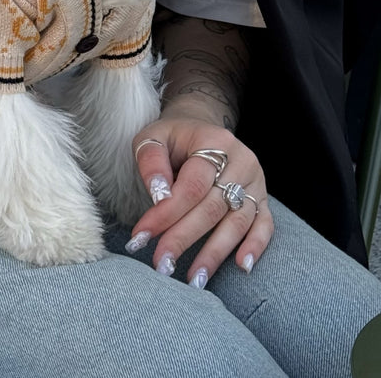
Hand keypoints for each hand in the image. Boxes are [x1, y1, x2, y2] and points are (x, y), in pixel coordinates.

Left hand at [128, 115, 272, 285]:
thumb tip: (160, 196)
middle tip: (162, 265)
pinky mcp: (263, 200)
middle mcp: (241, 161)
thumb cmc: (173, 139)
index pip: (191, 185)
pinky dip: (255, 246)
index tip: (141, 237)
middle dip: (184, 239)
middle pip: (212, 207)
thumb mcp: (153, 137)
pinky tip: (241, 267)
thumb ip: (152, 162)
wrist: (201, 127)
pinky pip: (265, 226)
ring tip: (194, 280)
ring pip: (238, 222)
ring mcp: (256, 182)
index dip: (166, 213)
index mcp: (213, 142)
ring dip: (215, 253)